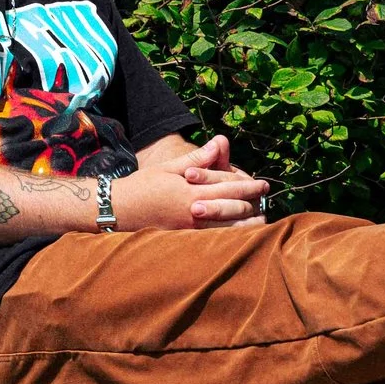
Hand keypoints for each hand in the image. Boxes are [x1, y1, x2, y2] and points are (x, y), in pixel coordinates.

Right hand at [114, 135, 269, 230]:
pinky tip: (239, 235)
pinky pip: (213, 240)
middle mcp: (194, 212)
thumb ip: (197, 159)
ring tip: (261, 220)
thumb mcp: (169, 167)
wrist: (118, 210)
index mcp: (192, 191)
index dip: (249, 186)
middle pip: (233, 208)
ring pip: (227, 228)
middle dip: (252, 203)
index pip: (228, 186)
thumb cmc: (143, 185)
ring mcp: (190, 230)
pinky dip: (230, 237)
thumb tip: (219, 142)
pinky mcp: (184, 240)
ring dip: (246, 224)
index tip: (263, 185)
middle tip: (265, 201)